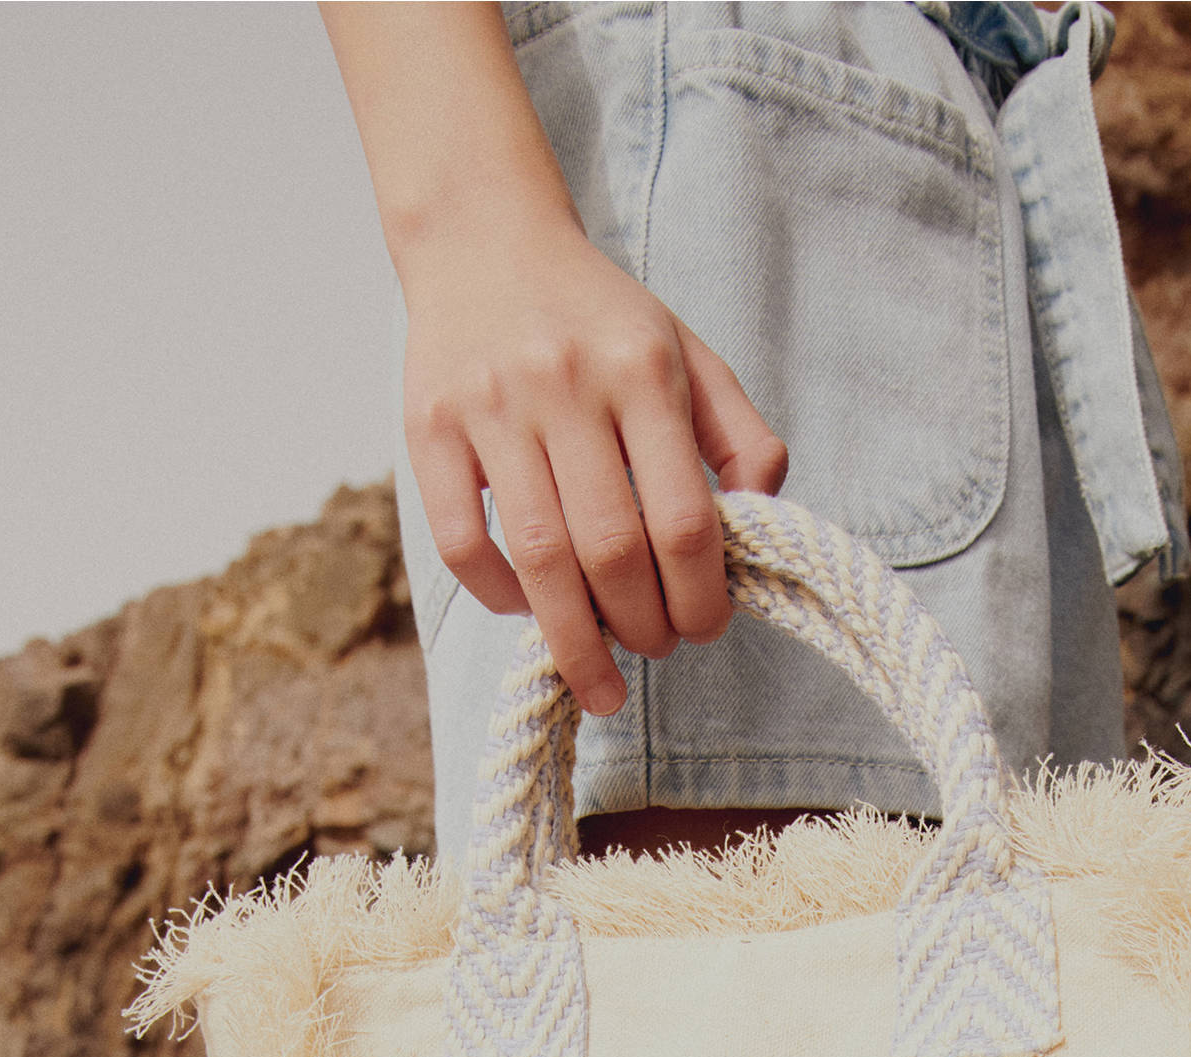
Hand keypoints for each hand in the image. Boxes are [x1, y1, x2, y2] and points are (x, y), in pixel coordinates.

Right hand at [401, 209, 788, 714]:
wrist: (485, 241)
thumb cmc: (598, 318)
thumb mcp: (688, 353)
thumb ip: (739, 435)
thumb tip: (762, 522)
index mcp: (642, 370)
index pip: (684, 521)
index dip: (701, 597)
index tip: (704, 628)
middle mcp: (565, 385)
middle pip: (613, 552)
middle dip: (643, 627)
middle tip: (655, 649)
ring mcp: (491, 407)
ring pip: (540, 560)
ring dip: (577, 641)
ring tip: (601, 681)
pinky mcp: (428, 427)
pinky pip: (462, 543)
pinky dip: (501, 596)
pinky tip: (530, 612)